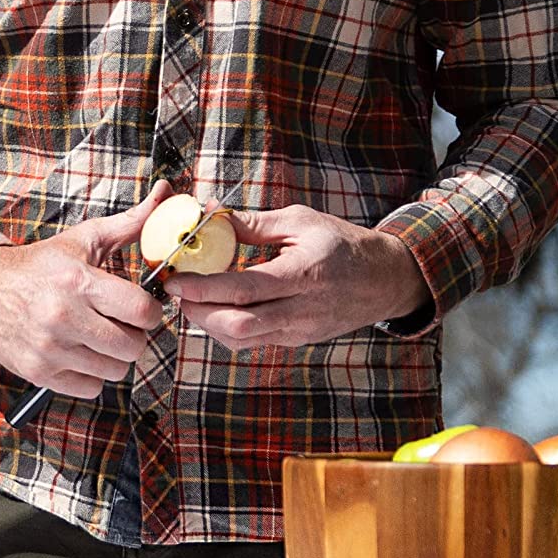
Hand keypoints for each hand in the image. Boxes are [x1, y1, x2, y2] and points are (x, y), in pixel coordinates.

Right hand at [0, 181, 171, 397]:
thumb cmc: (43, 265)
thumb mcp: (84, 240)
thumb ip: (130, 224)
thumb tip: (166, 194)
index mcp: (79, 282)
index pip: (142, 312)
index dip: (151, 313)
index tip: (142, 309)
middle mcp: (64, 317)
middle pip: (133, 347)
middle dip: (134, 337)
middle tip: (122, 326)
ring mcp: (50, 348)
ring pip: (115, 371)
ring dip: (114, 358)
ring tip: (100, 340)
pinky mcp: (39, 372)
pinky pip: (91, 388)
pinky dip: (92, 376)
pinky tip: (82, 355)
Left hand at [167, 203, 433, 349]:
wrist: (382, 281)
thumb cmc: (341, 244)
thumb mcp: (300, 221)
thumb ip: (253, 223)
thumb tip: (209, 215)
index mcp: (303, 274)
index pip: (244, 289)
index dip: (204, 288)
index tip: (174, 280)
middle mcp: (300, 310)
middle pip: (238, 324)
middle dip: (199, 312)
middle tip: (177, 293)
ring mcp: (298, 331)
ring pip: (242, 340)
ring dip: (209, 324)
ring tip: (192, 301)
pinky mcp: (296, 342)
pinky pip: (253, 342)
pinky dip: (228, 328)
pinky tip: (216, 310)